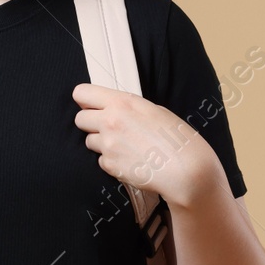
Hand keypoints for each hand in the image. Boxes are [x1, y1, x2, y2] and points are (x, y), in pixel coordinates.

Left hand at [71, 82, 220, 208]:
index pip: (82, 93)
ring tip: (125, 145)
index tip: (91, 105)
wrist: (185, 170)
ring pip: (89, 141)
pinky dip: (112, 160)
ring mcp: (108, 145)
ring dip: (102, 142)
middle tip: (109, 127)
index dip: (86, 100)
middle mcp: (110, 122)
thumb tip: (114, 109)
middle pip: (80, 119)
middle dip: (91, 123)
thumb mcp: (155, 110)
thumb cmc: (178, 139)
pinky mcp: (109, 166)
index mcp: (122, 103)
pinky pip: (101, 160)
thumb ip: (128, 107)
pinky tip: (130, 159)